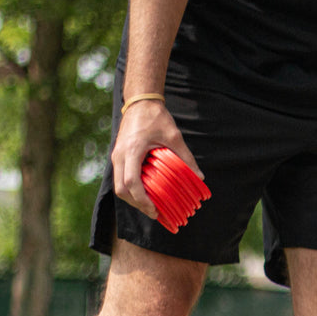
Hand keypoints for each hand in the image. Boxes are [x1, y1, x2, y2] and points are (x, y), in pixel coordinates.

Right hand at [111, 100, 203, 219]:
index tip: (154, 210)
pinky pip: (120, 177)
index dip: (141, 200)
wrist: (140, 102)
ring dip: (132, 198)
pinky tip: (145, 193)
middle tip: (154, 213)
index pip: (131, 182)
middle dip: (136, 204)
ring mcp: (116, 155)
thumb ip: (186, 157)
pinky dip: (130, 189)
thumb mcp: (175, 137)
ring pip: (118, 185)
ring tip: (150, 206)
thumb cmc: (157, 118)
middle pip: (120, 189)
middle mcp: (119, 155)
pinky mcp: (118, 155)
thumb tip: (200, 177)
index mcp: (132, 150)